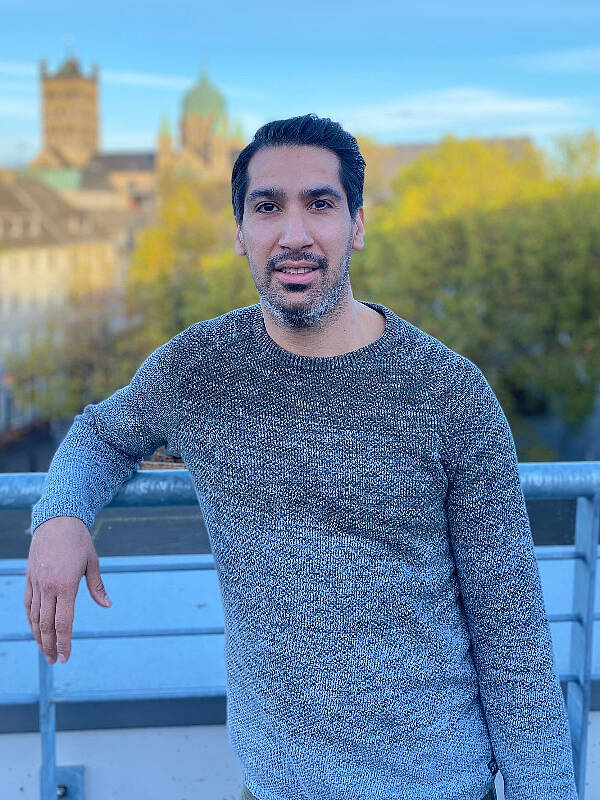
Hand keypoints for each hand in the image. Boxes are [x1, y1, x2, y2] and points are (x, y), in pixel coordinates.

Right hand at [24, 516, 111, 664]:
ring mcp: (36, 583)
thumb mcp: (92, 562)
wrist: (56, 520)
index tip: (65, 657)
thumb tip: (108, 605)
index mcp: (66, 585)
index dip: (64, 642)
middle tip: (54, 661)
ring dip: (39, 637)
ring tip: (45, 651)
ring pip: (34, 617)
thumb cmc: (78, 540)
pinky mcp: (30, 578)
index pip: (64, 622)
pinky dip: (31, 620)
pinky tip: (35, 630)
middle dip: (50, 646)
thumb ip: (97, 586)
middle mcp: (48, 587)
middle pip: (46, 625)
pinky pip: (28, 605)